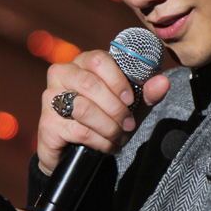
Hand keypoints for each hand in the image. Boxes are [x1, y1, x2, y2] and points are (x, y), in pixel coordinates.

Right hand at [38, 49, 169, 175]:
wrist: (77, 151)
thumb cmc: (105, 119)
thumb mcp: (130, 106)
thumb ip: (146, 93)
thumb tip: (163, 81)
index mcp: (82, 62)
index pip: (99, 60)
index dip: (117, 80)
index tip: (130, 99)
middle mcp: (62, 74)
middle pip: (91, 84)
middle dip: (116, 109)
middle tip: (128, 124)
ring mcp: (50, 98)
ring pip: (84, 108)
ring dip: (108, 127)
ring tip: (118, 137)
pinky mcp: (47, 123)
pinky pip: (79, 130)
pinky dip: (99, 141)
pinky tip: (106, 145)